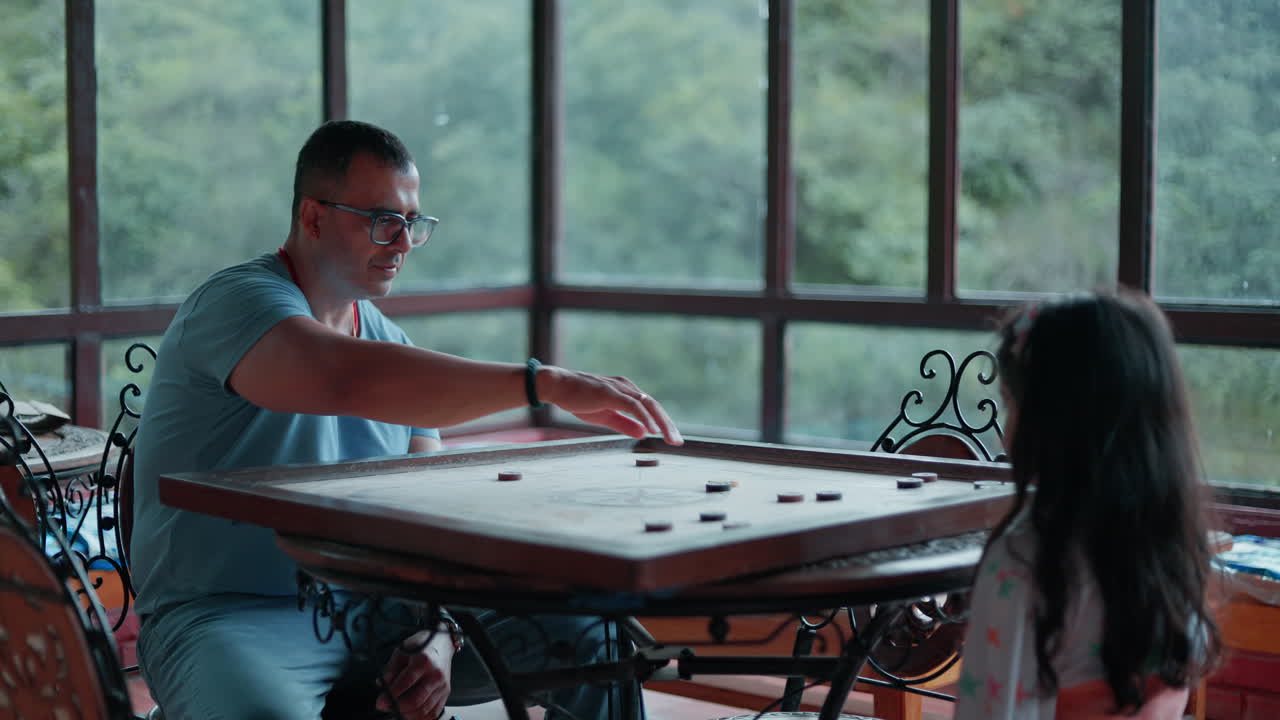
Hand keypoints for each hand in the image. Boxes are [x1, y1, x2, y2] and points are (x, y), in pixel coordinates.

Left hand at [375, 629, 453, 718]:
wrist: (442, 643)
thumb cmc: (421, 646)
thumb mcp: (401, 651)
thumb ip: (390, 669)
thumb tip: (381, 686)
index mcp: (423, 661)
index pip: (405, 683)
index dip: (390, 696)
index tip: (380, 702)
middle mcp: (435, 675)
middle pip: (415, 701)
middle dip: (397, 708)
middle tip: (386, 707)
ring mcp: (442, 686)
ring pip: (423, 711)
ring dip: (407, 714)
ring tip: (397, 709)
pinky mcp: (445, 693)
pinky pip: (433, 713)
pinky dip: (420, 717)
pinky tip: (410, 713)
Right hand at [537, 366, 682, 445]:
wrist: (557, 386)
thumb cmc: (578, 399)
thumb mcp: (606, 416)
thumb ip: (625, 424)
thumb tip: (646, 432)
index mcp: (626, 391)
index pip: (650, 407)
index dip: (663, 422)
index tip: (672, 438)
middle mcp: (626, 387)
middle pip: (654, 405)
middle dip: (668, 424)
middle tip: (678, 441)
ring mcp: (619, 388)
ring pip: (647, 404)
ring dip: (661, 422)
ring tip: (670, 438)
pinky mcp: (610, 391)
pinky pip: (632, 405)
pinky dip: (644, 417)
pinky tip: (652, 429)